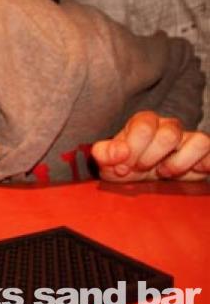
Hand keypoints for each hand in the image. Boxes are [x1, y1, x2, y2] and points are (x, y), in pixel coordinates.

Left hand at [92, 111, 209, 181]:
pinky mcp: (204, 157)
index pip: (144, 125)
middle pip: (170, 134)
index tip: (122, 164)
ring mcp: (188, 141)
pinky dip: (204, 164)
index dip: (133, 147)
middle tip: (139, 169)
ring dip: (178, 162)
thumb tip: (118, 153)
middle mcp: (168, 128)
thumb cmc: (123, 166)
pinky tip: (188, 174)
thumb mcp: (107, 161)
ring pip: (198, 140)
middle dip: (151, 157)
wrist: (139, 180)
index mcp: (144, 123)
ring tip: (162, 173)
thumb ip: (104, 154)